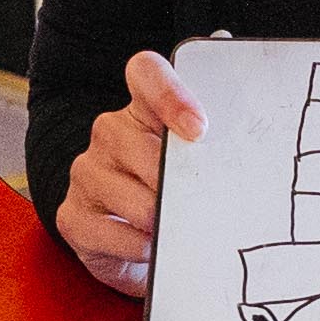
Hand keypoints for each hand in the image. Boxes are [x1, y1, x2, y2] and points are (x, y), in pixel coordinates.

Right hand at [51, 49, 203, 298]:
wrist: (145, 247)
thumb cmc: (180, 197)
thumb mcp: (200, 163)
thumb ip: (218, 139)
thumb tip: (245, 118)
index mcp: (144, 109)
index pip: (145, 73)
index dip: (170, 94)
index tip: (199, 129)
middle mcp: (109, 133)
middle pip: (135, 142)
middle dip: (174, 181)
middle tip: (200, 202)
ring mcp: (86, 173)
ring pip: (131, 197)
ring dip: (163, 220)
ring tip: (180, 229)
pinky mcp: (73, 217)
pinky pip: (112, 233)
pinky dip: (141, 247)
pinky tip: (154, 247)